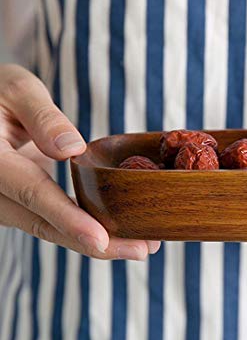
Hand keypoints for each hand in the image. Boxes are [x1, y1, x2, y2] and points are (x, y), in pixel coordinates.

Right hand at [0, 64, 160, 258]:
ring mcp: (7, 201)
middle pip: (46, 225)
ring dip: (95, 242)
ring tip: (141, 246)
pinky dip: (85, 227)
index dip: (69, 220)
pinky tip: (120, 232)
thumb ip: (43, 117)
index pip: (33, 193)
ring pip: (51, 229)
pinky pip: (52, 220)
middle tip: (141, 250)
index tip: (101, 240)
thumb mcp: (17, 89)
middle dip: (95, 243)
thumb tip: (72, 149)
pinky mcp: (22, 202)